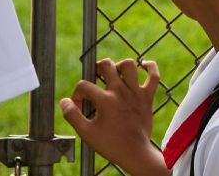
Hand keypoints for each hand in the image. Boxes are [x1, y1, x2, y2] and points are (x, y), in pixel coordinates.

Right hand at [61, 58, 168, 175]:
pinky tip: (143, 66)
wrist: (135, 153)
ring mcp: (136, 93)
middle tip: (96, 78)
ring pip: (129, 65)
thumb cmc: (110, 144)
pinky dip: (150, 67)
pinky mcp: (148, 97)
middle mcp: (121, 92)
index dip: (77, 94)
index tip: (79, 105)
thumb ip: (72, 115)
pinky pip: (154, 76)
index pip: (84, 86)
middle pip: (107, 65)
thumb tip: (64, 101)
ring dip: (120, 66)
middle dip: (97, 68)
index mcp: (105, 100)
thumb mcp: (86, 132)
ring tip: (115, 74)